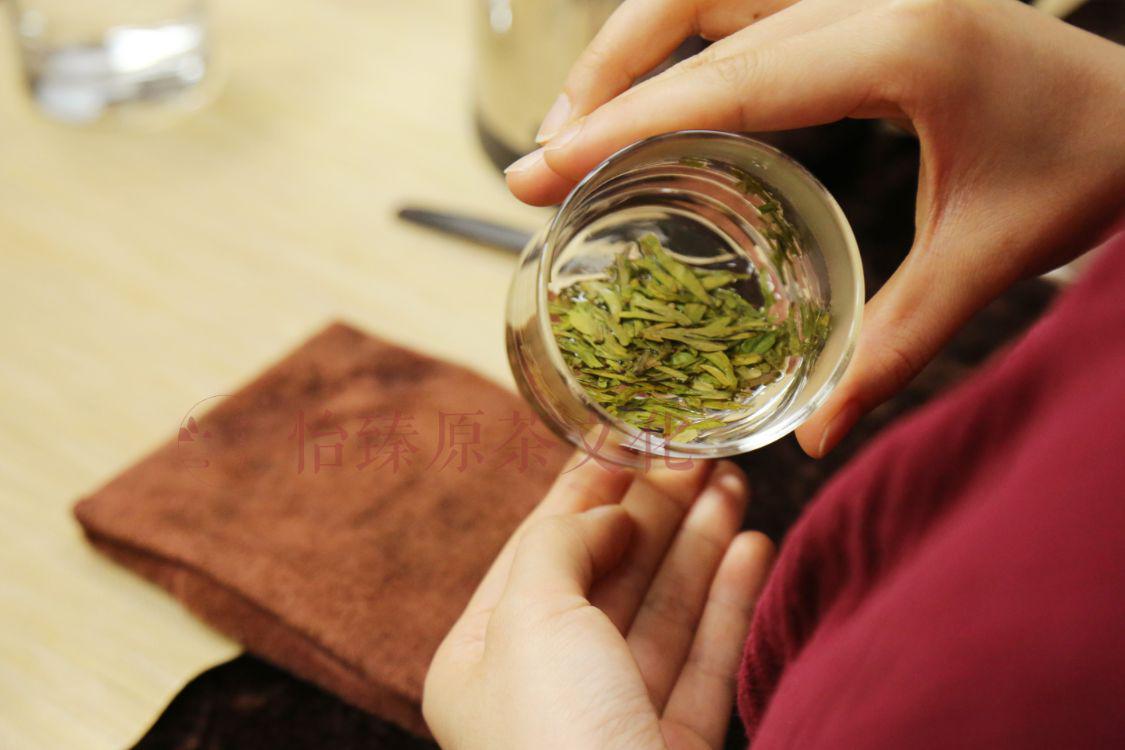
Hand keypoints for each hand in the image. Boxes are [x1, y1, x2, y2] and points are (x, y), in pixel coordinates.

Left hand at [423, 455, 774, 749]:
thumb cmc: (555, 740)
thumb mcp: (533, 618)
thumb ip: (560, 545)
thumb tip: (603, 511)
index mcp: (481, 659)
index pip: (537, 551)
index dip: (585, 491)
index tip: (629, 438)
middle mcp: (542, 687)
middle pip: (608, 576)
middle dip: (654, 513)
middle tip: (701, 454)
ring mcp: (611, 720)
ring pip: (661, 614)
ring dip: (698, 546)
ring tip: (735, 483)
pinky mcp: (671, 749)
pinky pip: (702, 660)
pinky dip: (726, 602)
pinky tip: (752, 547)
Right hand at [506, 0, 1124, 456]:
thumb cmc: (1090, 163)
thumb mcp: (990, 257)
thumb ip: (894, 345)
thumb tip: (816, 437)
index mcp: (899, 39)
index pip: (724, 79)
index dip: (617, 125)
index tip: (535, 172)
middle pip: (689, 3)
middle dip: (600, 79)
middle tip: (544, 161)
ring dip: (628, 51)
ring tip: (576, 133)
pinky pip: (738, 6)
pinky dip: (676, 50)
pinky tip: (652, 107)